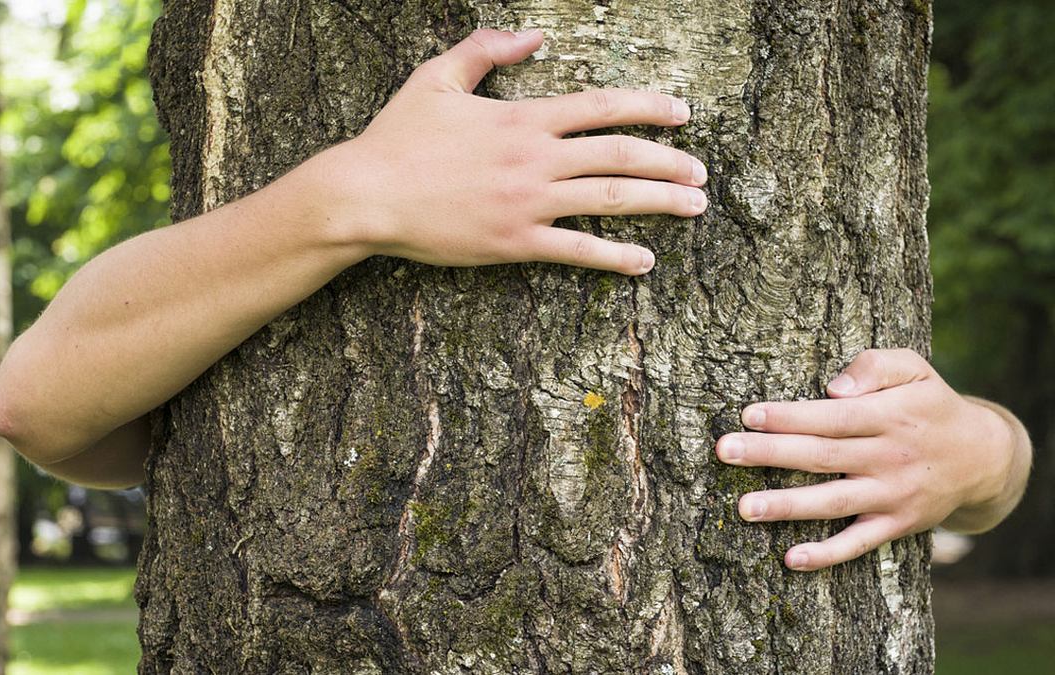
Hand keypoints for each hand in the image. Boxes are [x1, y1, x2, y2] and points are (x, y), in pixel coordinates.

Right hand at [325, 28, 707, 274]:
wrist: (366, 195)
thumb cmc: (398, 138)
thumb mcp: (437, 77)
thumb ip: (487, 49)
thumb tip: (533, 34)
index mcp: (523, 118)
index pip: (603, 106)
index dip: (650, 108)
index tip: (683, 113)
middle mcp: (535, 159)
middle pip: (620, 156)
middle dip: (669, 162)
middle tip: (700, 171)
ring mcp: (528, 203)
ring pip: (610, 200)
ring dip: (659, 202)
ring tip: (693, 206)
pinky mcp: (514, 243)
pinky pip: (576, 250)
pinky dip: (614, 256)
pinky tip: (644, 261)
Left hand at [715, 349, 1017, 571]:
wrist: (983, 458)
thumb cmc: (929, 404)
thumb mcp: (914, 369)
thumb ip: (875, 366)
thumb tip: (833, 387)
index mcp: (889, 416)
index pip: (831, 417)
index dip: (790, 417)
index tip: (749, 415)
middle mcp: (888, 457)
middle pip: (822, 456)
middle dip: (770, 454)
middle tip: (725, 451)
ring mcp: (892, 495)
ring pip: (833, 502)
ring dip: (787, 506)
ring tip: (744, 507)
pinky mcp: (895, 525)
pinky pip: (858, 543)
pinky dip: (826, 554)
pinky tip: (791, 559)